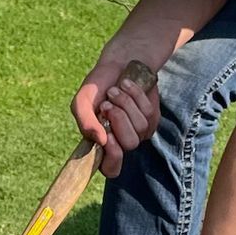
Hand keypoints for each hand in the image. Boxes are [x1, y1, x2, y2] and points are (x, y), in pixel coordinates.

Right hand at [74, 56, 161, 175]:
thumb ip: (85, 122)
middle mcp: (122, 142)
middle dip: (118, 119)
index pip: (112, 169)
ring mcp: (139, 132)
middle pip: (129, 144)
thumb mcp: (83, 101)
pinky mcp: (152, 118)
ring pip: (140, 127)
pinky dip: (136, 95)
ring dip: (125, 103)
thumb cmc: (97, 87)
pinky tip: (127, 86)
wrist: (117, 64)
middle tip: (107, 104)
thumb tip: (100, 141)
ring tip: (115, 91)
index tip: (108, 135)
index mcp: (103, 145)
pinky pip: (149, 113)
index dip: (112, 157)